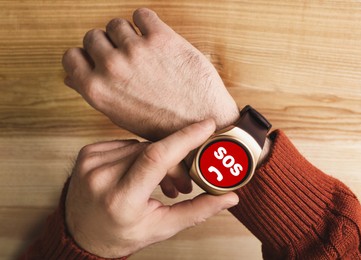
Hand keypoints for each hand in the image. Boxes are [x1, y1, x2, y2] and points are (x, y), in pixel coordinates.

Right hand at [62, 8, 238, 140]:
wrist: (204, 121)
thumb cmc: (164, 126)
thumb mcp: (121, 117)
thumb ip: (95, 94)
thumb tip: (72, 78)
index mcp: (97, 90)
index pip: (71, 57)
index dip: (85, 56)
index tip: (97, 58)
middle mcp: (112, 67)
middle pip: (92, 36)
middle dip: (106, 44)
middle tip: (124, 55)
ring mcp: (136, 50)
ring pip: (116, 24)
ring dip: (127, 33)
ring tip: (142, 48)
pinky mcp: (161, 38)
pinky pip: (142, 14)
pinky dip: (146, 22)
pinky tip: (154, 35)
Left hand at [65, 119, 238, 257]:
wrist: (81, 233)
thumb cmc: (123, 233)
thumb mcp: (162, 227)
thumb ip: (197, 210)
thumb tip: (230, 197)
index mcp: (120, 200)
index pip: (156, 158)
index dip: (184, 138)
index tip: (207, 126)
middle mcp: (101, 177)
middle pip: (153, 152)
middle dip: (174, 162)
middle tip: (183, 184)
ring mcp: (90, 163)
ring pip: (140, 146)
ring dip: (157, 159)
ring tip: (159, 184)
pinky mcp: (87, 153)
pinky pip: (126, 144)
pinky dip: (138, 155)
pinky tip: (138, 173)